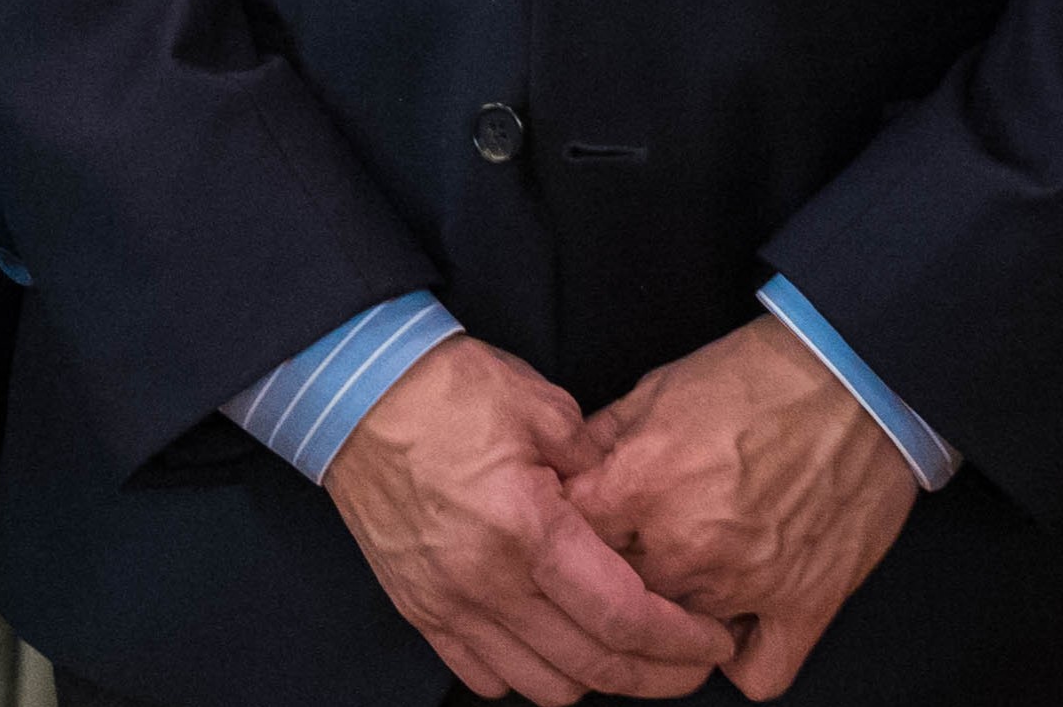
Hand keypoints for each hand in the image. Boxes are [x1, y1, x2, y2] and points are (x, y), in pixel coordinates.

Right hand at [323, 335, 736, 703]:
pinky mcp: (417, 606)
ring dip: (594, 679)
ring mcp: (447, 601)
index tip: (712, 640)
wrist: (350, 388)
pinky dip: (527, 673)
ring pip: (543, 686)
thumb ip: (596, 463)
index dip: (681, 641)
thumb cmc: (443, 387)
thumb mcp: (540, 405)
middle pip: (593, 668)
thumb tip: (627, 501)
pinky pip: (484, 675)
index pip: (623, 618)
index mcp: (526, 528)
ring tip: (620, 651)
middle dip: (657, 675)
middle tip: (689, 660)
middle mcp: (487, 580)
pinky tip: (549, 644)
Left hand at [569, 317, 919, 698]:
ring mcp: (746, 584)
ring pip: (677, 635)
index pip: (567, 537)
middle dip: (615, 572)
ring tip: (687, 573)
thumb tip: (565, 467)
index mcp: (641, 485)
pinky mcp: (804, 607)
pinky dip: (740, 658)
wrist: (852, 384)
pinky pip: (757, 674)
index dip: (565, 531)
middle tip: (633, 548)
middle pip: (618, 592)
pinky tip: (734, 624)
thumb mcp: (656, 388)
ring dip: (674, 610)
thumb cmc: (754, 377)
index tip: (577, 525)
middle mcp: (687, 545)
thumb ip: (602, 436)